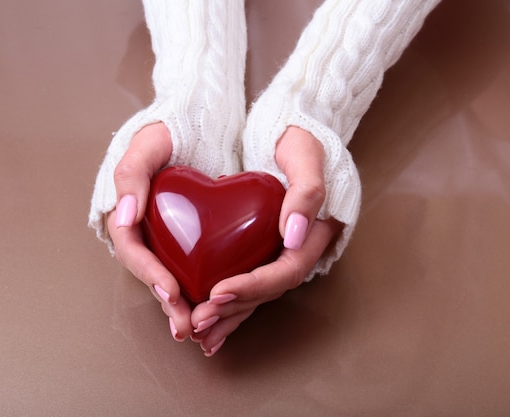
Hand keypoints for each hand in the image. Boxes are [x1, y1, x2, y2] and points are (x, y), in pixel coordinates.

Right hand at [106, 122, 193, 341]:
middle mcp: (144, 229)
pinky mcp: (186, 237)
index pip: (133, 250)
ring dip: (182, 305)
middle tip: (185, 325)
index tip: (170, 291)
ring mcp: (164, 235)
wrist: (194, 123)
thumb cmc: (166, 133)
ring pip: (169, 276)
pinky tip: (214, 307)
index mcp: (127, 212)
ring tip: (198, 329)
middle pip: (150, 272)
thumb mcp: (145, 145)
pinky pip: (190, 266)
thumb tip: (125, 215)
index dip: (149, 273)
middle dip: (167, 301)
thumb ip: (131, 175)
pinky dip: (199, 288)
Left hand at [190, 127, 342, 355]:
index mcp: (314, 232)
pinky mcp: (261, 249)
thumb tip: (294, 235)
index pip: (285, 270)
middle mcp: (298, 248)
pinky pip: (245, 282)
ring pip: (256, 293)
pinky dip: (227, 305)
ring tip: (195, 331)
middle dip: (232, 308)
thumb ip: (306, 191)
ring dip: (227, 316)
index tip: (218, 291)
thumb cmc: (297, 138)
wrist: (287, 129)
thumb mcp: (305, 153)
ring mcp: (280, 252)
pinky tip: (207, 321)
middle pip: (268, 290)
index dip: (252, 285)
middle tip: (197, 319)